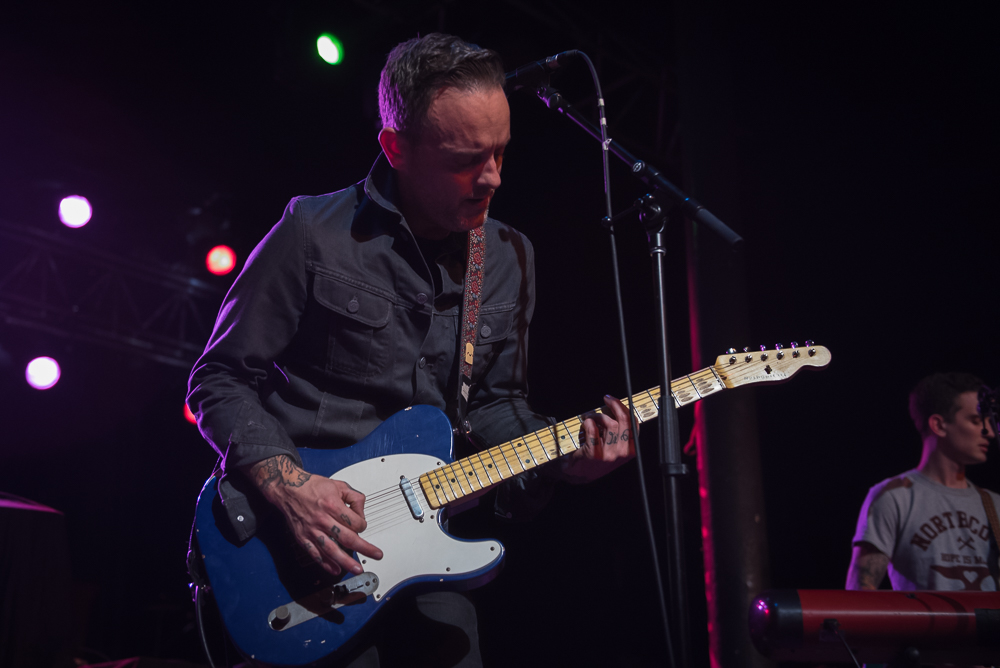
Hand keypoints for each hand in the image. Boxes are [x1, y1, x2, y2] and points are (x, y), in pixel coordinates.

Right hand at [244, 455, 382, 575]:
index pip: (355, 522)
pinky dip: (325, 563)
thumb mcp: (338, 485)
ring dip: (346, 561)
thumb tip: (361, 513)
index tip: (362, 525)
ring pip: (331, 549)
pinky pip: (315, 553)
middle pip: (347, 538)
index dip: (363, 525)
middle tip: (376, 554)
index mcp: (332, 505)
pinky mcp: (303, 537)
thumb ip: (354, 498)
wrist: (288, 489)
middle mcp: (322, 519)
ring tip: (357, 569)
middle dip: (364, 548)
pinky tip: (335, 569)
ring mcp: (312, 530)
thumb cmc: (312, 486)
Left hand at [561, 395, 636, 482]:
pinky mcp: (594, 454)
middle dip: (615, 405)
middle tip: (606, 398)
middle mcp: (622, 453)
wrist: (580, 474)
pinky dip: (587, 422)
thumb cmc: (597, 457)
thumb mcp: (614, 447)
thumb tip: (616, 408)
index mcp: (630, 450)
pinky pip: (593, 429)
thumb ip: (619, 431)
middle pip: (624, 421)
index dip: (624, 408)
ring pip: (608, 423)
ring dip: (597, 415)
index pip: (634, 424)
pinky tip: (585, 423)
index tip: (615, 400)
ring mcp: (609, 454)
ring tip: (590, 417)